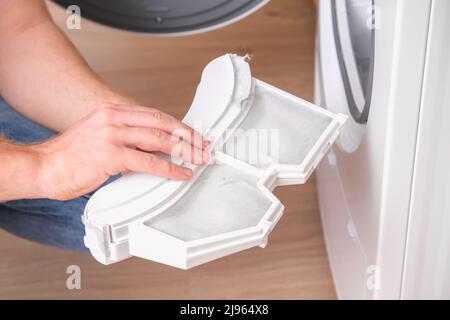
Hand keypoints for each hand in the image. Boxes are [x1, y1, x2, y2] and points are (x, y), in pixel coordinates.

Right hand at [32, 104, 209, 199]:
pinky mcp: (111, 155)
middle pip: (162, 124)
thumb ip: (126, 136)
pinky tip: (180, 173)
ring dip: (184, 151)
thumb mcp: (99, 135)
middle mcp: (114, 119)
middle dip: (187, 136)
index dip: (177, 125)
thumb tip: (153, 146)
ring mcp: (112, 135)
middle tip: (204, 146)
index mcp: (112, 111)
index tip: (192, 134)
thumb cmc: (71, 155)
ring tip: (199, 159)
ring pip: (159, 140)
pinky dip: (169, 168)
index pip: (154, 115)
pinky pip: (149, 162)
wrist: (45, 166)